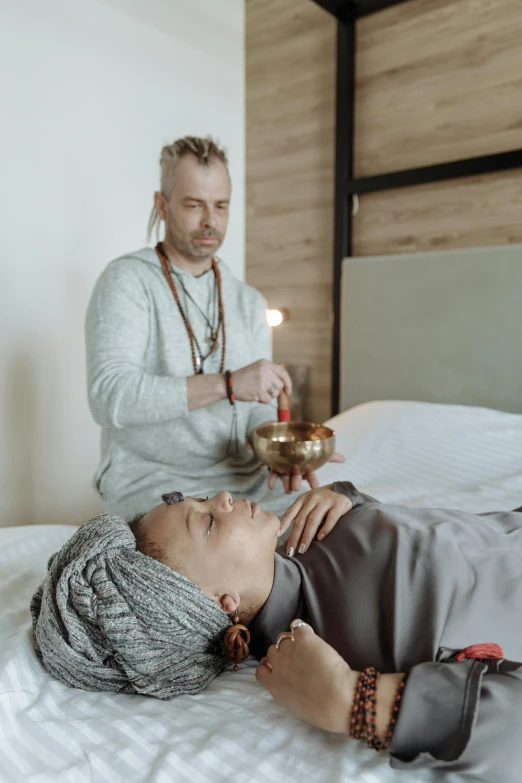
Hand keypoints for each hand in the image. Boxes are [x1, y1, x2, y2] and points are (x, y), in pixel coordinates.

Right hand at [233, 360, 291, 403]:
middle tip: (265, 391)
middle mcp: (265, 370)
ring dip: (268, 395)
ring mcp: (262, 381)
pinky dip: (263, 400)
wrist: (229, 383)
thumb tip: (284, 381)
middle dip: (275, 391)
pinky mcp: (259, 391)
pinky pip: (268, 400)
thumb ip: (270, 372)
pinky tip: (255, 395)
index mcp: (265, 363)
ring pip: (275, 393)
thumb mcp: (257, 368)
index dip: (288, 383)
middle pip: (280, 385)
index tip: (288, 391)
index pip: (283, 373)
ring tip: (258, 391)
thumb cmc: (243, 378)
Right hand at [256, 621, 405, 739]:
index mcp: (274, 685)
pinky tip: (308, 634)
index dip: (268, 666)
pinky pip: (298, 626)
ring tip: (305, 646)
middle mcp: (278, 665)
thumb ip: (286, 692)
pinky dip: (301, 628)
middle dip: (282, 653)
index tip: (276, 666)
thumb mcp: (295, 707)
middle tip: (297, 658)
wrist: (337, 699)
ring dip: (292, 641)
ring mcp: (289, 650)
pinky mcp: (304, 639)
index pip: (261, 670)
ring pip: (283, 638)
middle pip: (272, 651)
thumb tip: (290, 683)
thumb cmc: (321, 711)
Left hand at [267, 452, 344, 494]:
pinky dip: (272, 480)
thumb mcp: (318, 452)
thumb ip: (330, 456)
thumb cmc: (305, 449)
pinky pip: (273, 474)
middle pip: (297, 477)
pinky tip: (271, 486)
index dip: (312, 481)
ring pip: (286, 477)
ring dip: (286, 484)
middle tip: (296, 488)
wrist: (287, 440)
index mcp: (306, 468)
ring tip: (288, 490)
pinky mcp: (275, 467)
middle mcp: (296, 470)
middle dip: (297, 482)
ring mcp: (285, 469)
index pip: (311, 476)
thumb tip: (344, 459)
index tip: (314, 487)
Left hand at [278, 485, 351, 554]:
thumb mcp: (308, 507)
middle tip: (291, 551)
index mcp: (303, 499)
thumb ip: (298, 520)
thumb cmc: (322, 502)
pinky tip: (320, 538)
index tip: (277, 536)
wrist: (343, 490)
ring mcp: (325, 501)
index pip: (291, 513)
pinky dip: (325, 528)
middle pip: (301, 519)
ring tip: (302, 549)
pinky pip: (331, 518)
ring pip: (313, 520)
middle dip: (295, 536)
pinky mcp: (338, 505)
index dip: (283, 524)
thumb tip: (286, 541)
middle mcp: (312, 499)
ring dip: (307, 536)